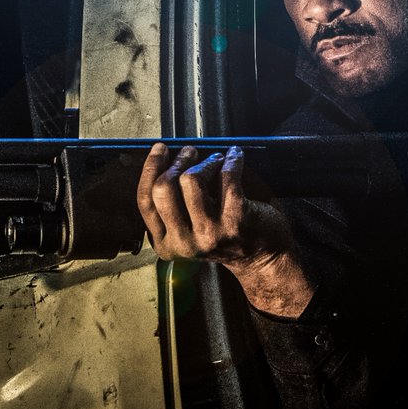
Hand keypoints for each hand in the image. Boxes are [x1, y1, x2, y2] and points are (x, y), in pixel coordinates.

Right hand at [136, 143, 313, 315]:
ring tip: (217, 160)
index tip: (160, 149)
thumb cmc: (224, 235)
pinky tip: (235, 156)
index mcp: (165, 244)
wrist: (262, 258)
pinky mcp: (234, 221)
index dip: (150, 169)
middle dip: (177, 161)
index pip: (145, 201)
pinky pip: (226, 176)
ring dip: (206, 161)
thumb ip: (172, 204)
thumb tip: (165, 157)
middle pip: (163, 188)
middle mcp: (183, 243)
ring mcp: (209, 233)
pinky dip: (232, 160)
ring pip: (191, 179)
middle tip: (190, 151)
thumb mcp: (187, 228)